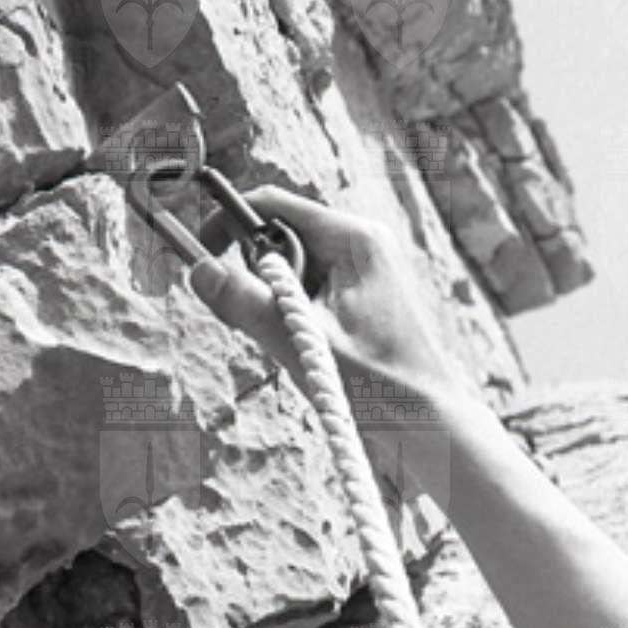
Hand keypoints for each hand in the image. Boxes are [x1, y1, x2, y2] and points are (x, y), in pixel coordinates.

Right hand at [185, 184, 467, 405]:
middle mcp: (361, 242)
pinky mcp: (360, 293)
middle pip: (277, 237)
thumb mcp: (302, 343)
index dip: (226, 221)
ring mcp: (363, 267)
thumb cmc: (381, 385)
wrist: (430, 423)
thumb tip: (198, 269)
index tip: (197, 255)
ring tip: (296, 344)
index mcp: (355, 238)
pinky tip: (310, 349)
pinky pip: (306, 290)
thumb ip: (248, 305)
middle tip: (262, 324)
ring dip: (274, 302)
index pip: (272, 204)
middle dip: (255, 277)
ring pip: (289, 268)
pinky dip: (292, 315)